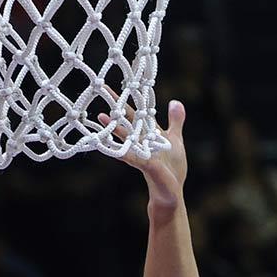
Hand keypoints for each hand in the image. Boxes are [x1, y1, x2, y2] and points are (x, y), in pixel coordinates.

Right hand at [109, 99, 189, 215]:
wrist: (172, 191)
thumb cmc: (172, 167)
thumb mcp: (175, 139)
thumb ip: (175, 121)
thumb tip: (175, 101)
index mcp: (149, 132)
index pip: (136, 112)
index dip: (127, 99)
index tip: (115, 85)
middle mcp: (142, 140)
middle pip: (127, 121)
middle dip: (116, 107)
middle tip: (100, 92)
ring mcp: (142, 152)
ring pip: (126, 137)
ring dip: (115, 128)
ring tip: (101, 116)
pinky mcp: (146, 165)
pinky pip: (132, 157)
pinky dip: (123, 152)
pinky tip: (113, 147)